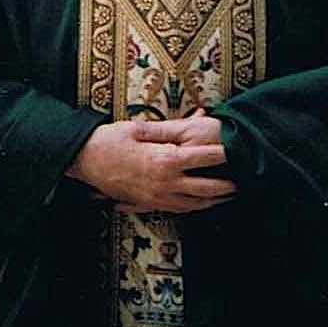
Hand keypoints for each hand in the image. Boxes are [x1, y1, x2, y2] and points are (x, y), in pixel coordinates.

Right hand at [66, 112, 236, 213]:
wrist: (84, 161)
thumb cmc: (111, 141)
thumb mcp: (140, 127)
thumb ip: (170, 126)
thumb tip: (196, 116)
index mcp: (165, 160)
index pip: (204, 159)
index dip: (224, 155)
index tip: (237, 151)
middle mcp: (165, 183)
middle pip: (206, 189)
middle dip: (226, 186)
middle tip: (243, 181)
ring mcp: (157, 197)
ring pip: (195, 204)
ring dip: (214, 200)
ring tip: (230, 195)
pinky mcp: (149, 204)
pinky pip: (178, 209)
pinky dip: (195, 207)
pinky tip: (202, 204)